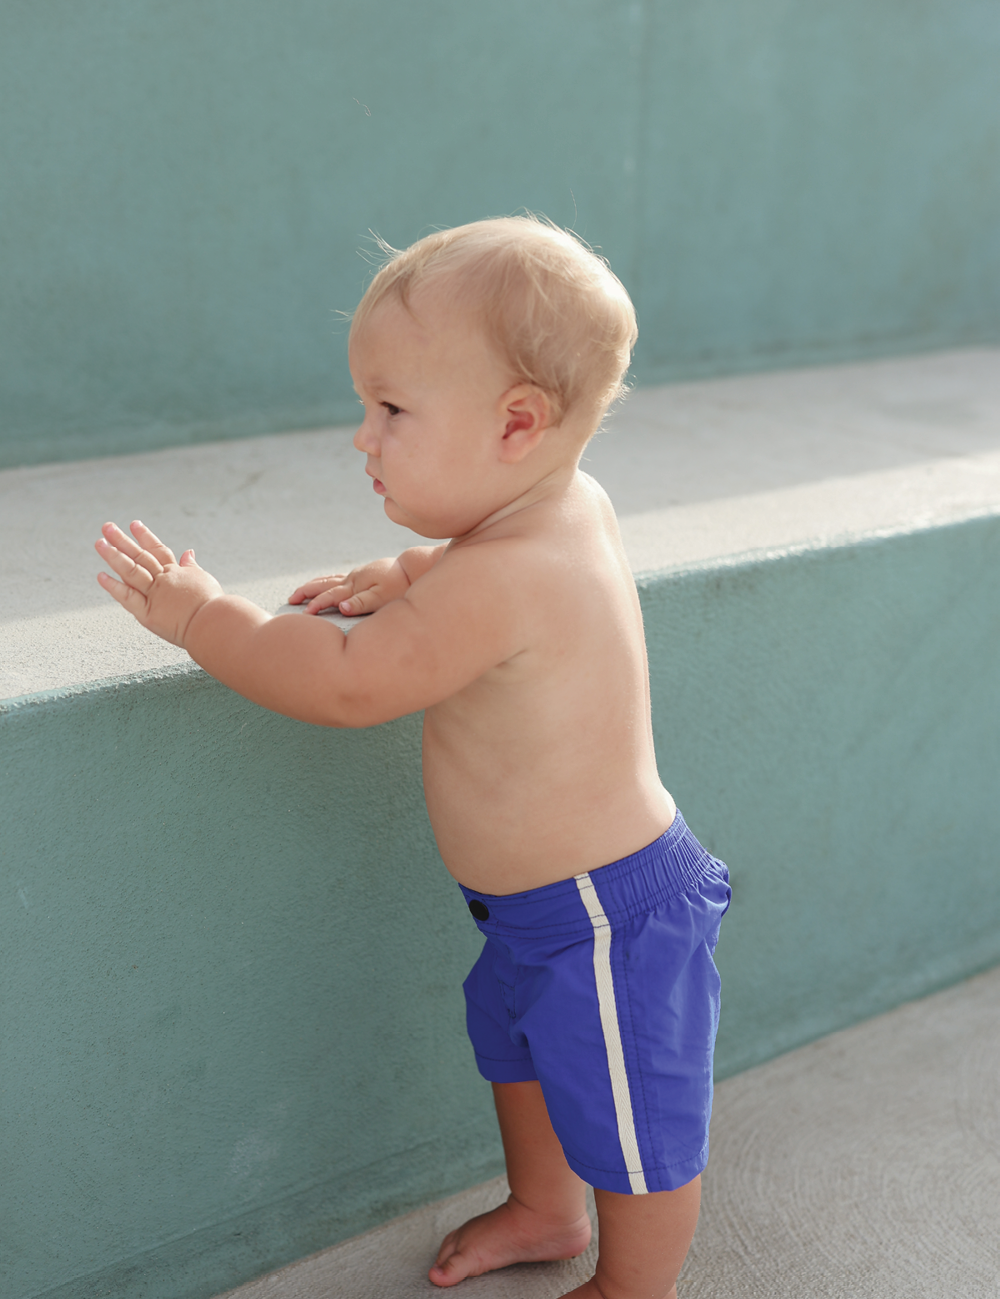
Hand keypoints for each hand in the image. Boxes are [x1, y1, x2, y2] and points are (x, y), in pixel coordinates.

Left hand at [95, 520, 223, 646]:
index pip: (158, 550)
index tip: (134, 524)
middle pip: (140, 556)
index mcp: (177, 573)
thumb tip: (188, 552)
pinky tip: (100, 575)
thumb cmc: (214, 605)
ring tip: (99, 542)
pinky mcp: (148, 614)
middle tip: (107, 526)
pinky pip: (128, 598)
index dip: (145, 537)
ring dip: (114, 556)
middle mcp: (163, 580)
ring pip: (131, 571)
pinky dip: (114, 587)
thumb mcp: (205, 579)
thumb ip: (192, 567)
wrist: (215, 622)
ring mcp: (154, 595)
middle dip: (122, 540)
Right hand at [288, 556, 408, 615]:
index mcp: (355, 586)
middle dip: (306, 592)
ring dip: (313, 586)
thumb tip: (341, 607)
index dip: (316, 605)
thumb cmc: (399, 586)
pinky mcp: (362, 575)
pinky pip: (337, 578)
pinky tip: (324, 584)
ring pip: (329, 580)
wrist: (411, 569)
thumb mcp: (382, 597)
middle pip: (324, 585)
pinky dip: (325, 581)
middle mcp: (352, 579)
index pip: (330, 597)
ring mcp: (356, 576)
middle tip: (291, 599)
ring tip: (300, 592)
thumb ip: (360, 603)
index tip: (304, 614)